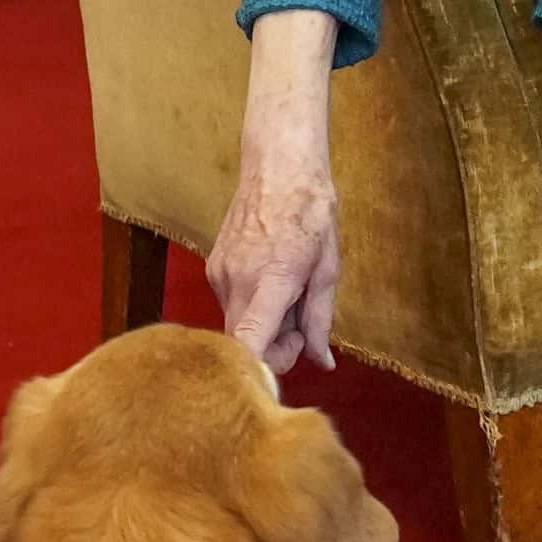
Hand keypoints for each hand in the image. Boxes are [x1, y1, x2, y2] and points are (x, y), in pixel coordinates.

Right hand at [211, 10, 341, 374]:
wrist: (278, 166)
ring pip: (238, 325)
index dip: (261, 372)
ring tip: (291, 295)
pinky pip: (233, 306)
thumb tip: (321, 363)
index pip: (248, 344)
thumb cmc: (311, 212)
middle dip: (273, 350)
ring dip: (265, 326)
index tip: (282, 375)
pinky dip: (254, 308)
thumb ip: (319, 321)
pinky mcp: (213, 268)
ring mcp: (219, 274)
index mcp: (270, 281)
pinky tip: (273, 284)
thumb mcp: (328, 269)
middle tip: (301, 330)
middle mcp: (236, 281)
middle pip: (244, 344)